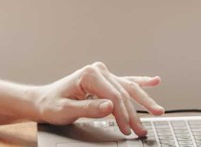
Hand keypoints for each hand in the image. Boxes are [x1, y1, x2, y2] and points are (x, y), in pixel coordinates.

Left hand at [30, 62, 164, 136]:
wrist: (43, 101)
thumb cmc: (51, 105)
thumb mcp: (66, 110)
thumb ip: (89, 109)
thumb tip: (110, 106)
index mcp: (89, 74)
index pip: (114, 96)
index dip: (123, 114)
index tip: (127, 129)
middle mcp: (98, 71)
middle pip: (124, 93)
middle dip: (135, 113)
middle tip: (142, 130)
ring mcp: (102, 74)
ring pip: (128, 88)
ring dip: (143, 101)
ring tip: (158, 111)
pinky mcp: (104, 80)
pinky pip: (125, 82)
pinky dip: (140, 82)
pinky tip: (154, 81)